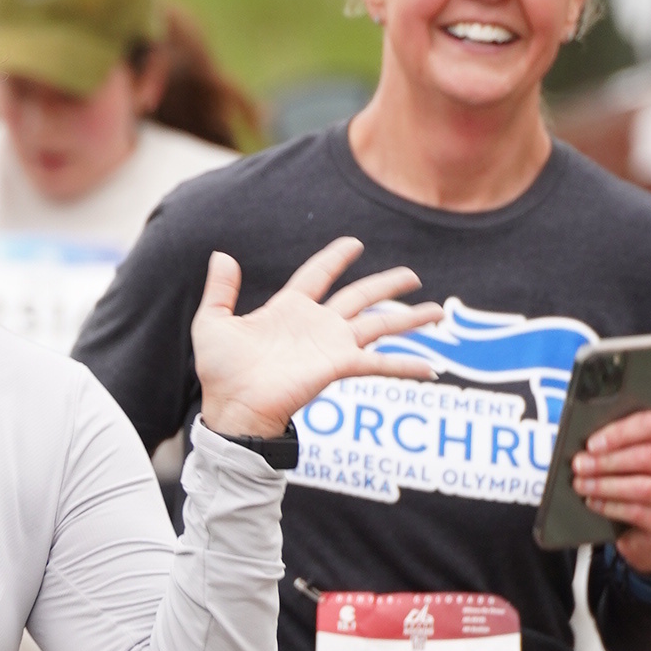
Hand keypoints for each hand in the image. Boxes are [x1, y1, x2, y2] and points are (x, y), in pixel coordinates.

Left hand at [188, 237, 440, 448]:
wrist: (232, 407)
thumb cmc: (220, 372)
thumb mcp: (211, 322)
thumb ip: (220, 290)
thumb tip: (222, 256)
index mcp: (288, 309)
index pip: (317, 275)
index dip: (335, 258)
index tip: (354, 243)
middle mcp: (316, 325)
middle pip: (360, 296)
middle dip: (386, 284)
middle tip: (412, 274)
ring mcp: (331, 345)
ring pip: (379, 324)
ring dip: (409, 318)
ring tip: (438, 312)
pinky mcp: (339, 365)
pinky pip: (379, 363)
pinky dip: (406, 366)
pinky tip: (431, 369)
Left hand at [568, 408, 650, 571]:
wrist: (650, 531)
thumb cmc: (638, 485)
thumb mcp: (632, 460)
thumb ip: (619, 447)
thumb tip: (588, 447)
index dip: (620, 433)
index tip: (591, 444)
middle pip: (649, 456)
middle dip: (608, 462)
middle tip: (580, 466)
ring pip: (645, 487)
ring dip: (607, 486)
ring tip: (583, 486)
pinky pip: (641, 514)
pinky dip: (613, 508)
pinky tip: (595, 504)